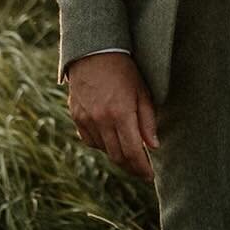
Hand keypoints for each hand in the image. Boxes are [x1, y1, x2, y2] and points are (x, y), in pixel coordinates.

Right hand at [66, 51, 159, 179]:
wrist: (93, 52)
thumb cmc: (124, 70)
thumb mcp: (143, 92)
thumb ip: (147, 121)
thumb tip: (153, 147)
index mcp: (121, 114)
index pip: (133, 152)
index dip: (142, 168)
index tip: (150, 176)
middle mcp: (101, 120)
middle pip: (117, 156)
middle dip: (131, 167)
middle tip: (142, 171)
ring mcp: (86, 120)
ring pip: (103, 150)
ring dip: (117, 155)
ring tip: (130, 153)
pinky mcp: (76, 117)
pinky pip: (90, 141)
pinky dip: (102, 145)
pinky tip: (112, 140)